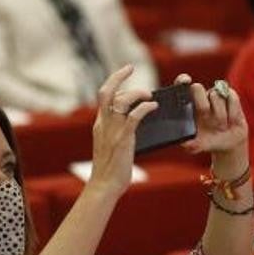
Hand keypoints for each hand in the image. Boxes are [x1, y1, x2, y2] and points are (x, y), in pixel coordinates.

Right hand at [86, 65, 157, 197]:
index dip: (113, 83)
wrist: (104, 186)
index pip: (103, 97)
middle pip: (106, 91)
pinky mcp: (123, 139)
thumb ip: (117, 133)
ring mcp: (112, 131)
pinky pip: (134, 116)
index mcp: (100, 125)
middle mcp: (104, 124)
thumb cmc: (110, 171)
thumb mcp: (110, 146)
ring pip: (121, 100)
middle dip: (118, 76)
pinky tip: (153, 106)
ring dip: (137, 92)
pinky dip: (145, 107)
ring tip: (149, 94)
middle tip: (129, 67)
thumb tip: (133, 124)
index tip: (123, 76)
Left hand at [178, 74, 248, 159]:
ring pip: (216, 96)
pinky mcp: (230, 97)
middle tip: (207, 118)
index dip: (182, 80)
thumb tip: (185, 144)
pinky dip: (232, 112)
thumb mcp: (198, 145)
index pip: (181, 85)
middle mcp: (199, 97)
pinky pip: (232, 97)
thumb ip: (192, 144)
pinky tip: (231, 121)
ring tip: (220, 127)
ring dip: (220, 115)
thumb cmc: (208, 142)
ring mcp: (215, 96)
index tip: (186, 81)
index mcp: (187, 106)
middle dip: (202, 104)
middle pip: (197, 88)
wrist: (228, 143)